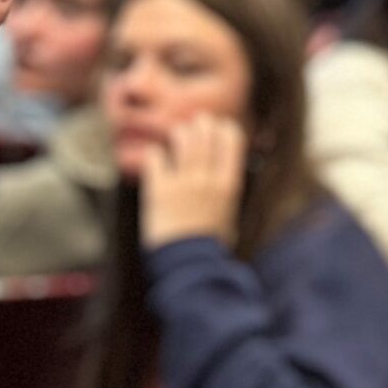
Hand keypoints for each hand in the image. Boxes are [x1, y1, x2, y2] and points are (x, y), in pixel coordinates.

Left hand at [140, 113, 246, 249]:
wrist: (189, 264)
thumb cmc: (210, 244)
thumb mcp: (230, 215)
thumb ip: (227, 191)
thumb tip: (226, 175)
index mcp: (229, 184)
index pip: (232, 139)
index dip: (224, 129)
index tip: (220, 128)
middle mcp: (208, 178)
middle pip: (206, 133)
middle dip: (201, 124)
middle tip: (196, 124)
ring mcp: (183, 182)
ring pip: (182, 139)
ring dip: (179, 133)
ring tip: (177, 136)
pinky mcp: (159, 189)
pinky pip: (155, 157)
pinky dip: (155, 154)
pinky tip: (156, 158)